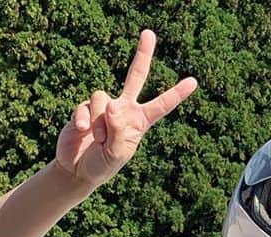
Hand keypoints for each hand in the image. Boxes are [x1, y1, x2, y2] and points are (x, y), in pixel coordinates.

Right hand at [54, 29, 197, 188]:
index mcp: (139, 122)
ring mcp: (104, 106)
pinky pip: (84, 106)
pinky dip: (84, 121)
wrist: (77, 169)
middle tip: (149, 33)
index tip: (193, 81)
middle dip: (142, 54)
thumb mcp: (116, 155)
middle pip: (135, 76)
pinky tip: (82, 132)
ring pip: (102, 99)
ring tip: (98, 139)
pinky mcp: (84, 106)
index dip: (176, 93)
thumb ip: (119, 131)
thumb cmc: (102, 166)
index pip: (161, 105)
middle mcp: (124, 109)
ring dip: (99, 124)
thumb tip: (113, 104)